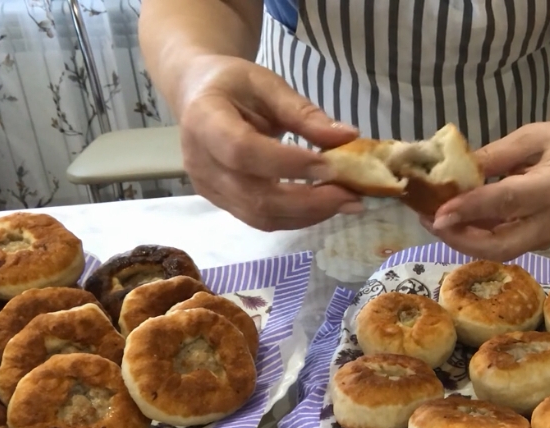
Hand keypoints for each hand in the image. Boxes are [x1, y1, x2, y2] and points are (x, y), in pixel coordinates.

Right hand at [176, 56, 362, 230]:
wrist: (197, 95)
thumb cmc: (234, 86)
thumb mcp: (269, 86)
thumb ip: (304, 114)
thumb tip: (348, 137)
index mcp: (205, 120)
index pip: (244, 151)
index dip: (289, 164)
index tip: (332, 166)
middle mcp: (200, 162)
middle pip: (256, 195)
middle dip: (310, 201)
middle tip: (352, 195)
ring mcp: (208, 188)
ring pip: (261, 216)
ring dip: (308, 214)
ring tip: (345, 202)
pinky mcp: (221, 203)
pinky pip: (261, 219)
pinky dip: (297, 217)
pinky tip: (324, 205)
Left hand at [421, 122, 549, 260]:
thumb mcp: (529, 137)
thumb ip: (494, 155)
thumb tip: (454, 173)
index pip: (507, 202)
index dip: (471, 209)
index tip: (438, 212)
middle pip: (501, 245)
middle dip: (460, 239)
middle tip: (429, 220)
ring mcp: (544, 237)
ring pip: (497, 250)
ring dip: (461, 239)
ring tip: (430, 218)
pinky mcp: (534, 242)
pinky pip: (499, 244)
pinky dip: (471, 236)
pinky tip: (450, 220)